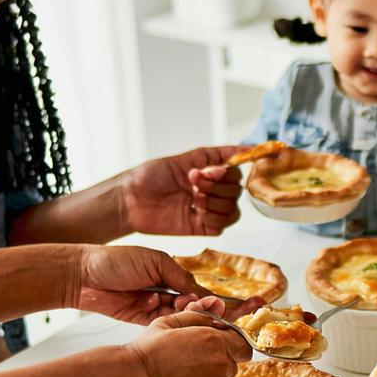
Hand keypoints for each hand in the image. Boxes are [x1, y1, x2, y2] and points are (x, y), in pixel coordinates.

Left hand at [74, 245, 212, 323]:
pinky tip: (150, 302)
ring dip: (182, 310)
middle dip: (204, 308)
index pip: (204, 291)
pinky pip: (162, 324)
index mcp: (174, 276)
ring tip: (175, 301)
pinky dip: (161, 316)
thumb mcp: (156, 262)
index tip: (245, 305)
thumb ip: (181, 278)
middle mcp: (168, 293)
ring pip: (182, 317)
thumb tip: (204, 294)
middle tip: (205, 306)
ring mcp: (157, 308)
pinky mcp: (143, 321)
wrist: (84, 275)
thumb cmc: (116, 260)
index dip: (222, 300)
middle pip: (197, 308)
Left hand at [122, 146, 249, 235]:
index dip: (225, 174)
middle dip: (216, 187)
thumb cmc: (150, 177)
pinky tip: (195, 212)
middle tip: (193, 183)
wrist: (131, 200)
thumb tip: (246, 148)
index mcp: (208, 175)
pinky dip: (213, 218)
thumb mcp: (185, 158)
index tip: (205, 171)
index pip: (235, 175)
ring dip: (215, 203)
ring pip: (232, 210)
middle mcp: (210, 192)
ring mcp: (207, 210)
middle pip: (236, 192)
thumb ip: (216, 155)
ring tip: (194, 199)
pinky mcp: (201, 228)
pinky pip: (222, 226)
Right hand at [124, 306, 252, 376]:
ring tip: (179, 372)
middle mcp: (220, 365)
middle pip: (232, 364)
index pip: (243, 345)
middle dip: (219, 360)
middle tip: (193, 358)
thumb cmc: (147, 350)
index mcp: (215, 341)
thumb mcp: (171, 322)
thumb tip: (216, 307)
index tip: (215, 344)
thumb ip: (199, 315)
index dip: (230, 344)